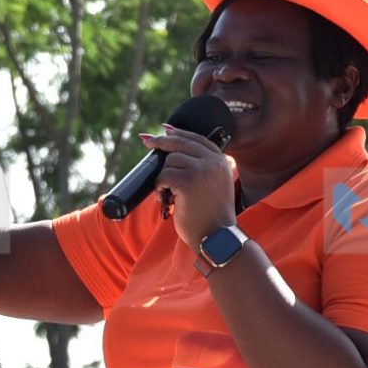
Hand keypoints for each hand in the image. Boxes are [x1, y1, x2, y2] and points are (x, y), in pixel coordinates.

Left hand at [138, 123, 239, 249]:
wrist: (217, 237)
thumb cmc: (211, 217)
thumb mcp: (215, 185)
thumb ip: (204, 168)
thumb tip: (176, 153)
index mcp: (221, 161)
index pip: (197, 139)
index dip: (179, 132)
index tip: (165, 129)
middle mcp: (213, 162)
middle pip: (181, 143)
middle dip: (161, 141)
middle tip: (146, 140)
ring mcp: (201, 170)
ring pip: (170, 160)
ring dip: (163, 177)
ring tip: (168, 194)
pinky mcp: (187, 181)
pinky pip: (163, 175)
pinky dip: (160, 188)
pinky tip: (166, 199)